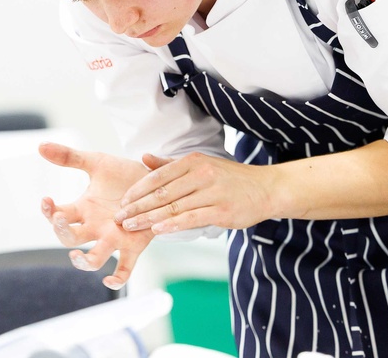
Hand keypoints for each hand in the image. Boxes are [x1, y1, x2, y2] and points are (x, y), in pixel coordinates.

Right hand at [38, 142, 153, 289]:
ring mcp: (113, 239)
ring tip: (77, 257)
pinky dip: (117, 279)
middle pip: (71, 239)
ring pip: (94, 259)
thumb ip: (70, 157)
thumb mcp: (97, 162)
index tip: (46, 200)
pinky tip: (110, 280)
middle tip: (60, 218)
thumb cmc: (123, 175)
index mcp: (84, 209)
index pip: (58, 215)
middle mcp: (95, 228)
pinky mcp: (134, 246)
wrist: (156, 181)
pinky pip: (125, 269)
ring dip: (83, 262)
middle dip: (62, 232)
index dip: (49, 211)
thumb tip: (41, 145)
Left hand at [114, 152, 277, 234]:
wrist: (266, 188)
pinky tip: (158, 230)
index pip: (158, 176)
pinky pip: (192, 218)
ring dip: (149, 218)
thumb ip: (171, 165)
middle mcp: (202, 174)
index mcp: (194, 161)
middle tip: (120, 217)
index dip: (138, 190)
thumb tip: (144, 158)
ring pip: (174, 206)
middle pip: (162, 192)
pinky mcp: (221, 211)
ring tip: (132, 226)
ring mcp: (212, 193)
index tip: (123, 201)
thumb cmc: (231, 178)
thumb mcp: (202, 164)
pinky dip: (172, 225)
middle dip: (138, 206)